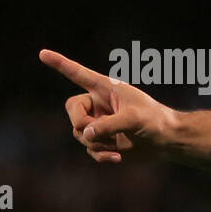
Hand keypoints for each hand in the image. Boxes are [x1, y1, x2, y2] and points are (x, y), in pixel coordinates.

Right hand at [43, 49, 177, 163]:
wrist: (168, 141)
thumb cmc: (155, 121)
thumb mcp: (134, 119)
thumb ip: (109, 125)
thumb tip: (85, 134)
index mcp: (106, 89)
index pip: (79, 74)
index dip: (60, 64)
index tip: (42, 53)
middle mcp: (98, 104)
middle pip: (72, 111)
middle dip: (81, 123)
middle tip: (97, 131)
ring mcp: (99, 124)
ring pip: (80, 134)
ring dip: (96, 142)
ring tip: (117, 144)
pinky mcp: (103, 141)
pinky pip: (90, 149)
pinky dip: (101, 155)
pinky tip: (118, 157)